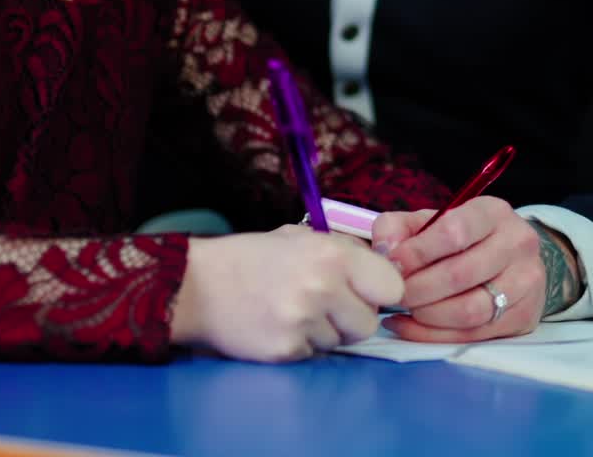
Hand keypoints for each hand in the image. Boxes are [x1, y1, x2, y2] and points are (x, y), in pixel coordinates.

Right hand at [171, 226, 403, 361]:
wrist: (200, 286)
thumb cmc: (253, 257)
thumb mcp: (301, 237)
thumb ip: (343, 250)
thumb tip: (384, 264)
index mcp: (332, 254)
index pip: (391, 285)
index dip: (380, 290)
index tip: (367, 291)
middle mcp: (323, 288)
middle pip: (369, 323)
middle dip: (353, 317)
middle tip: (328, 305)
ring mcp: (305, 322)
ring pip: (341, 342)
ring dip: (326, 332)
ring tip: (296, 312)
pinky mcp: (287, 351)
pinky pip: (314, 355)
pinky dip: (301, 345)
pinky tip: (279, 326)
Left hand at [370, 197, 552, 341]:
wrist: (515, 259)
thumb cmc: (467, 238)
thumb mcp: (435, 220)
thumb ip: (400, 227)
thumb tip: (384, 251)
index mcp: (493, 212)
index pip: (455, 231)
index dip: (418, 251)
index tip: (392, 264)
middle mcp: (517, 244)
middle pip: (460, 274)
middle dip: (418, 288)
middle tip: (394, 293)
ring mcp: (525, 282)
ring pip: (469, 310)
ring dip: (427, 315)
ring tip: (404, 309)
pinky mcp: (524, 317)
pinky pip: (473, 335)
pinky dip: (434, 335)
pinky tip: (410, 325)